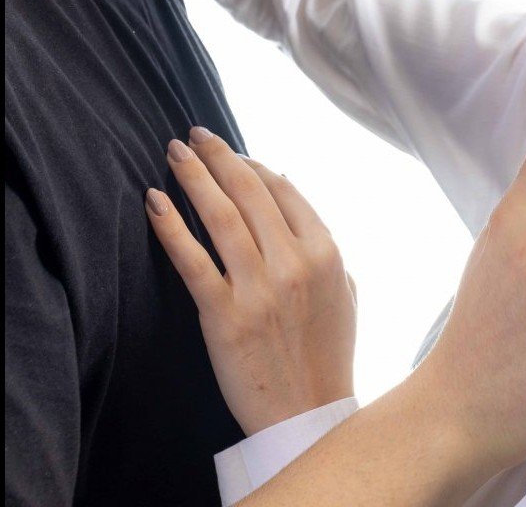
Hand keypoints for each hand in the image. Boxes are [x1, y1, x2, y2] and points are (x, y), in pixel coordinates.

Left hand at [145, 131, 356, 434]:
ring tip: (174, 153)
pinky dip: (170, 226)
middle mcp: (293, 263)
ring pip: (220, 215)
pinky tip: (155, 201)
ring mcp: (258, 289)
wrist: (307, 415)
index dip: (251, 164)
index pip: (282, 189)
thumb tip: (290, 184)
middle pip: (249, 191)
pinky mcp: (224, 316)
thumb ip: (321, 239)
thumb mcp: (345, 289)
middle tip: (193, 135)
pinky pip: (191, 260)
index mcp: (325, 253)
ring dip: (194, 176)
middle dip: (218, 156)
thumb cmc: (328, 352)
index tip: (229, 154)